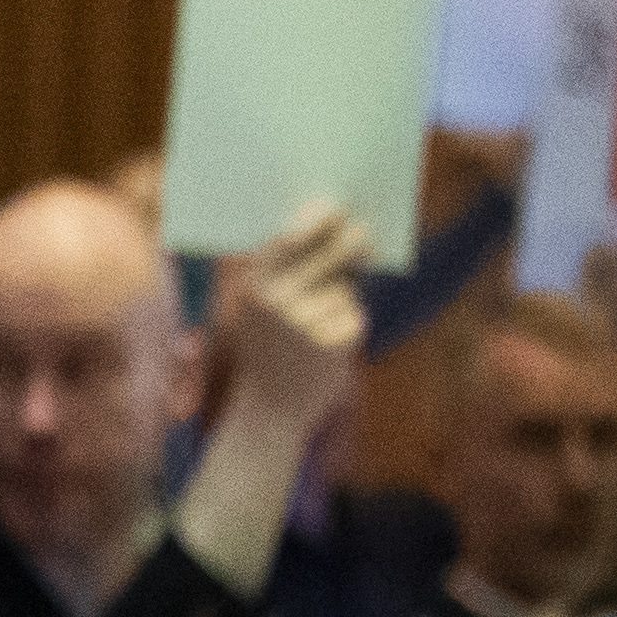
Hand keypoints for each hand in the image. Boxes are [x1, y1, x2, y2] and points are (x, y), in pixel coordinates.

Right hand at [209, 205, 368, 452]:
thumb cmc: (268, 351)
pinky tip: (329, 344)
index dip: (311, 219)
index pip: (286, 240)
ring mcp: (306, 319)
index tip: (331, 206)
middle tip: (364, 230)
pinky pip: (352, 312)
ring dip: (342, 296)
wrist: (269, 410)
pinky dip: (348, 321)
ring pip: (342, 287)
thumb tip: (335, 232)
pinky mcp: (335, 339)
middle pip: (327, 254)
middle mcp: (276, 300)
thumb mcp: (261, 311)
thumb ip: (287, 273)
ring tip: (319, 321)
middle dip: (349, 241)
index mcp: (252, 287)